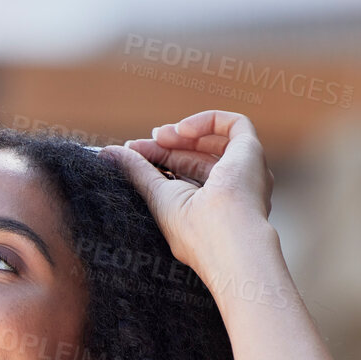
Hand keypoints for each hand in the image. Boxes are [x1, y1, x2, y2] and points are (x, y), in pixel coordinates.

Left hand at [98, 110, 275, 277]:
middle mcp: (234, 191)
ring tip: (159, 135)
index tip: (133, 152)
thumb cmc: (194, 233)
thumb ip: (136, 172)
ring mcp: (245, 172)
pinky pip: (234, 124)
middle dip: (167, 146)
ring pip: (214, 141)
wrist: (225, 238)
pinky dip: (206, 121)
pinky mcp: (252, 153)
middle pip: (198, 158)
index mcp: (213, 208)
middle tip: (141, 143)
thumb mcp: (158, 198)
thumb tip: (108, 153)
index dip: (160, 159)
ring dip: (183, 134)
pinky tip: (182, 129)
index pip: (185, 175)